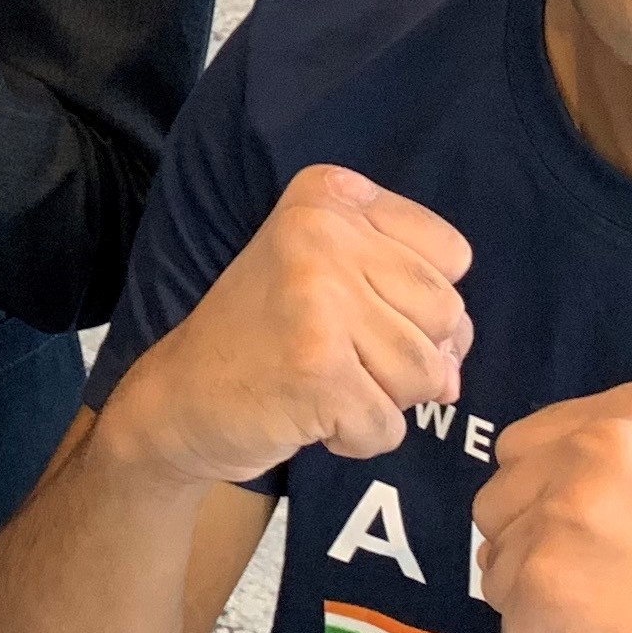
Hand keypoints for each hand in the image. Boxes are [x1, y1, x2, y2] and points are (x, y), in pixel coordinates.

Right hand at [105, 165, 473, 487]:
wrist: (178, 395)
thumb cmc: (266, 333)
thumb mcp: (330, 272)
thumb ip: (409, 297)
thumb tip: (452, 374)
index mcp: (329, 195)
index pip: (452, 255)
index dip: (419, 301)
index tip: (357, 307)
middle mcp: (322, 231)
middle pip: (447, 314)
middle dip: (408, 356)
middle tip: (337, 353)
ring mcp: (317, 297)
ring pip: (427, 374)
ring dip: (384, 400)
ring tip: (324, 382)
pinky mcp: (316, 367)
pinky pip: (391, 425)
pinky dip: (357, 437)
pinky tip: (309, 413)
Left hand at [475, 384, 631, 632]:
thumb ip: (588, 473)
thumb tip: (504, 511)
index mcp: (626, 414)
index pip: (518, 450)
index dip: (551, 507)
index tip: (620, 541)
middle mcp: (590, 449)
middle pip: (495, 505)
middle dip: (536, 555)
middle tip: (620, 589)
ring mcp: (563, 515)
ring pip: (497, 571)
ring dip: (542, 611)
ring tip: (622, 622)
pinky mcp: (543, 584)